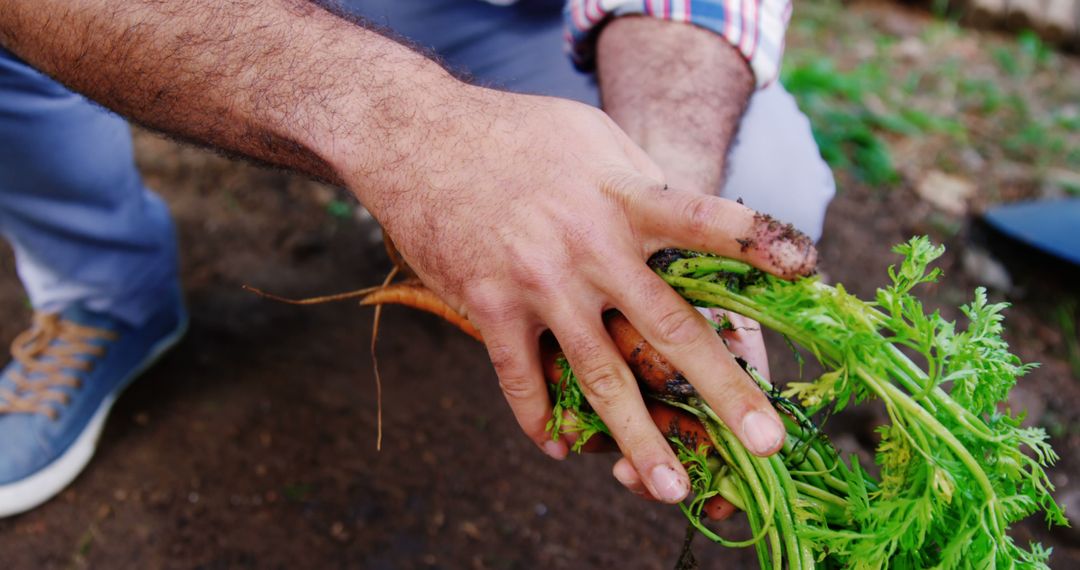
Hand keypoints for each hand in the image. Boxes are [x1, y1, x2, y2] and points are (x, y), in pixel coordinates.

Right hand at [352, 86, 815, 503]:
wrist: (418, 135)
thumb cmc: (516, 133)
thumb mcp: (593, 138)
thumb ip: (642, 187)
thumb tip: (688, 225)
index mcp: (624, 196)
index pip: (702, 221)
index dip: (753, 244)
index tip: (806, 269)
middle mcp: (589, 247)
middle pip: (667, 329)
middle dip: (721, 390)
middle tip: (765, 443)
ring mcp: (538, 282)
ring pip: (597, 376)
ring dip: (637, 440)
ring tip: (668, 488)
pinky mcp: (489, 307)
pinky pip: (521, 379)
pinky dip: (539, 418)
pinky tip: (557, 447)